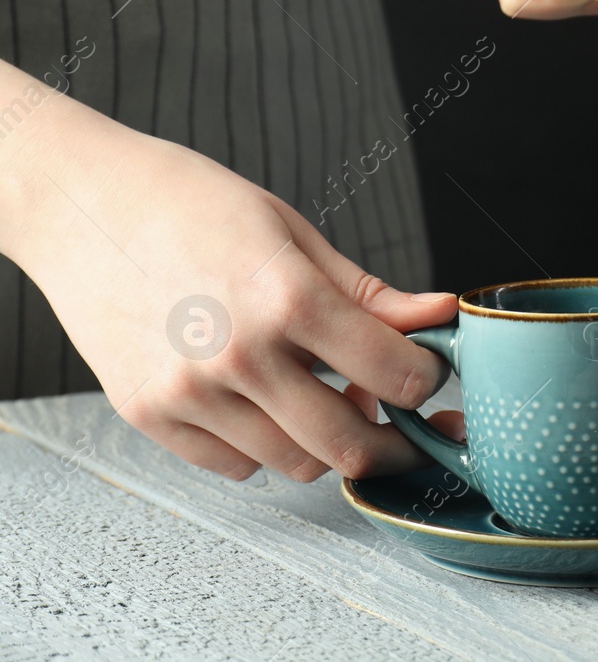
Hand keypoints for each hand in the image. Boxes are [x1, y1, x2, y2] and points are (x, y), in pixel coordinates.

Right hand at [2, 85, 462, 481]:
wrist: (82, 205)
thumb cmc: (192, 205)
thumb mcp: (295, 234)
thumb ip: (371, 293)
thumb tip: (442, 316)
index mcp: (288, 298)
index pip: (397, 375)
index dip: (427, 380)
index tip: (428, 373)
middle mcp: (239, 356)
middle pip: (349, 445)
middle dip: (394, 442)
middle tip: (403, 420)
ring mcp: (188, 394)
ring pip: (294, 464)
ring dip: (326, 442)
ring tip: (326, 395)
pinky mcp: (148, 416)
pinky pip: (234, 465)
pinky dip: (264, 447)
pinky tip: (264, 401)